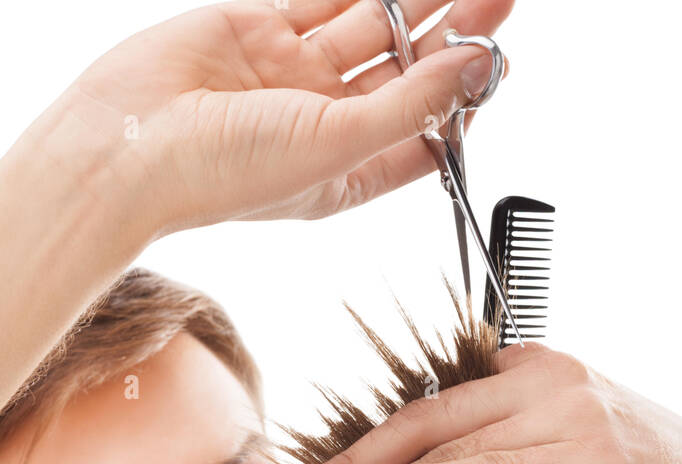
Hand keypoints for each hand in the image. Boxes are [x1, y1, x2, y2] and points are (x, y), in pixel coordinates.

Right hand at [54, 0, 512, 234]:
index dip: (463, 104)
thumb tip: (477, 68)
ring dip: (418, 3)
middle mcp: (326, 122)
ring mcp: (293, 75)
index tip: (501, 68)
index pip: (422, 137)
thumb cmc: (226, 175)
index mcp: (349, 171)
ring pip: (371, 27)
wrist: (127, 146)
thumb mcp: (338, 144)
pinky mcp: (261, 30)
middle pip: (406, 73)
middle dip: (453, 38)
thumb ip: (411, 103)